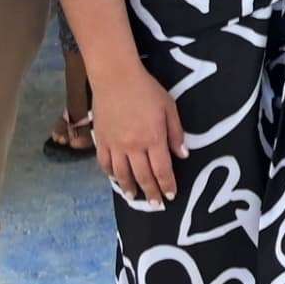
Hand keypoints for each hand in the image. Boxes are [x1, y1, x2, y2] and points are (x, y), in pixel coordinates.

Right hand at [88, 63, 186, 204]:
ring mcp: (115, 145)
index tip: (171, 196)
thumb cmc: (147, 90)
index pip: (162, 170)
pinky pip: (105, 163)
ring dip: (129, 189)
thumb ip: (176, 133)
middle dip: (150, 193)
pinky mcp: (101, 140)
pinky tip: (116, 179)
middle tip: (155, 205)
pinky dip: (111, 174)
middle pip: (143, 176)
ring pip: (122, 174)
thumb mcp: (169, 108)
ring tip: (134, 198)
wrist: (115, 78)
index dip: (167, 185)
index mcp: (153, 138)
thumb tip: (183, 155)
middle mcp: (134, 146)